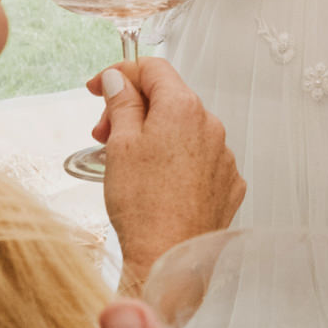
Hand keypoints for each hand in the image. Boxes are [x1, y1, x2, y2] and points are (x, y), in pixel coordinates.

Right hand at [91, 58, 243, 294]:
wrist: (167, 259)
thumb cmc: (142, 204)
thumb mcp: (120, 144)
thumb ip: (123, 103)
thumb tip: (120, 79)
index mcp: (184, 108)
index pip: (154, 68)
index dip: (121, 73)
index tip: (100, 88)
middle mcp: (211, 126)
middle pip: (168, 100)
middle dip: (133, 110)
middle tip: (103, 134)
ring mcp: (223, 157)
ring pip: (184, 131)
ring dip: (153, 136)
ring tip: (126, 164)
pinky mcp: (228, 185)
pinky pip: (199, 159)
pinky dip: (176, 162)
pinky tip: (155, 183)